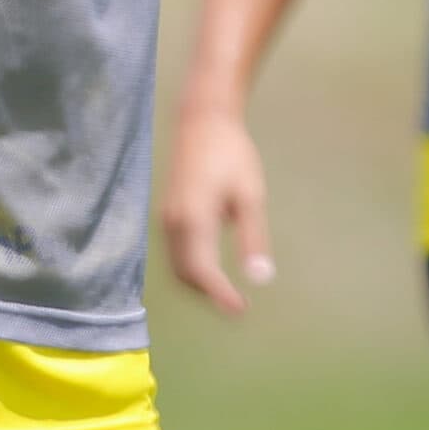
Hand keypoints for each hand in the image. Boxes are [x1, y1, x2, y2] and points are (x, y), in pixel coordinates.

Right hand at [160, 108, 274, 315]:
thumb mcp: (250, 195)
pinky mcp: (168, 212)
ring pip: (177, 265)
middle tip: (238, 303)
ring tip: (227, 289)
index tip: (241, 310)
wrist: (202, 119)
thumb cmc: (232, 153)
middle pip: (186, 274)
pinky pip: (175, 252)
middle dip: (209, 293)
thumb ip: (253, 238)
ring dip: (200, 282)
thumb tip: (261, 278)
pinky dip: (192, 266)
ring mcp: (167, 217)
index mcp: (194, 220)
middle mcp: (174, 223)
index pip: (203, 271)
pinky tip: (212, 265)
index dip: (221, 296)